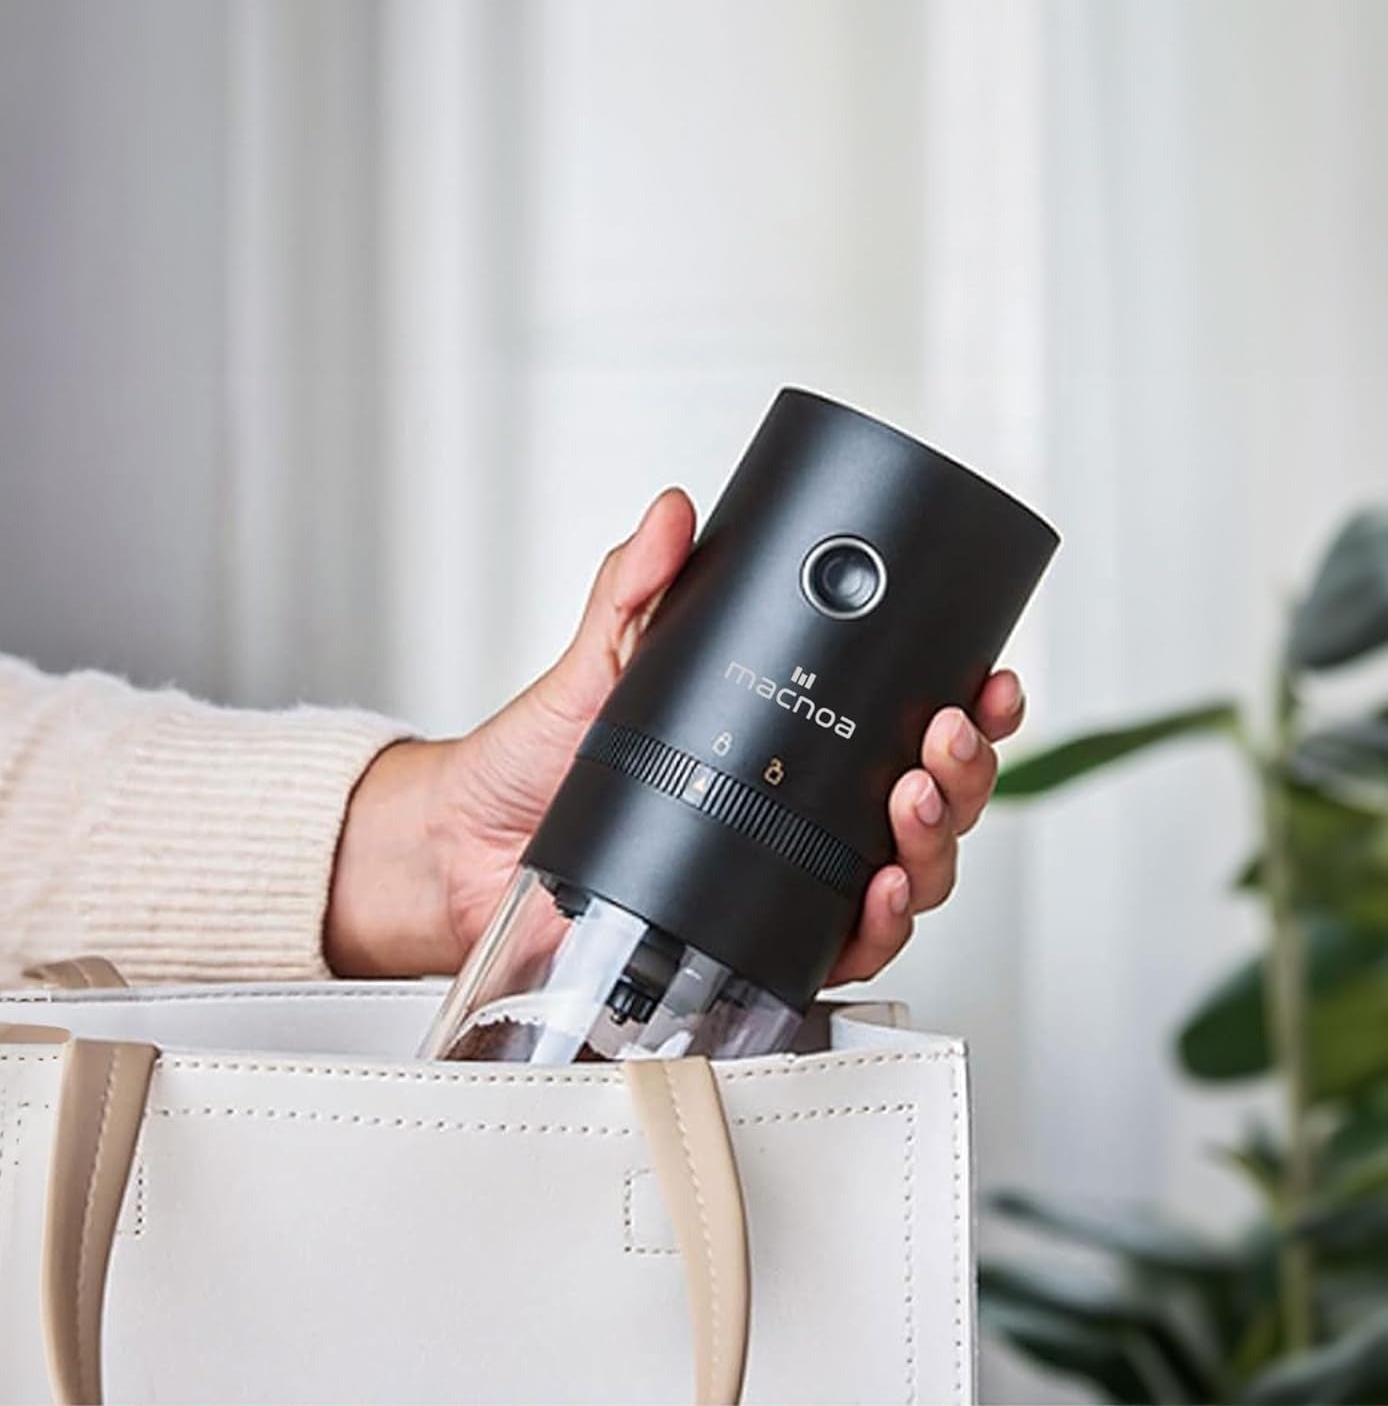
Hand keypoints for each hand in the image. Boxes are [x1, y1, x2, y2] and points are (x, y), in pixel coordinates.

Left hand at [325, 489, 1026, 984]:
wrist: (471, 847)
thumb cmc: (543, 761)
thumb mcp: (599, 663)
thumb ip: (638, 589)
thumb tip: (671, 513)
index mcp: (793, 743)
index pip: (902, 720)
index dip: (965, 701)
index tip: (986, 675)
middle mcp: (807, 815)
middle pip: (930, 799)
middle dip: (963, 769)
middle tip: (945, 736)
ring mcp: (791, 881)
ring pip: (911, 873)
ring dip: (935, 840)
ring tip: (912, 803)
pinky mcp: (760, 943)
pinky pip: (845, 945)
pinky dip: (878, 924)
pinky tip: (877, 893)